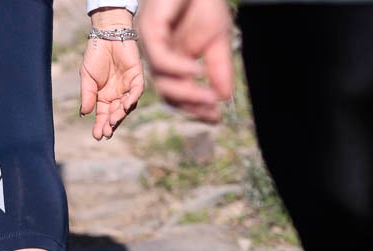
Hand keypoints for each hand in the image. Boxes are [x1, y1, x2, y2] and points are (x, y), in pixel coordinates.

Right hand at [80, 9, 145, 139]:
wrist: (106, 36)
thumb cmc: (95, 56)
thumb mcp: (87, 78)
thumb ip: (87, 95)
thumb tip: (84, 114)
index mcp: (104, 97)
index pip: (103, 115)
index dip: (100, 125)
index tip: (96, 135)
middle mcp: (117, 95)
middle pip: (115, 114)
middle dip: (110, 124)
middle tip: (106, 132)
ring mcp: (127, 87)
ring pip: (126, 106)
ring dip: (120, 115)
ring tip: (112, 122)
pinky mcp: (137, 77)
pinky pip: (136, 91)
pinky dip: (132, 99)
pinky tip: (125, 107)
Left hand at [139, 0, 233, 122]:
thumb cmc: (203, 4)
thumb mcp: (217, 40)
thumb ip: (218, 69)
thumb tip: (223, 98)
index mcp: (175, 62)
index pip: (180, 93)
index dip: (196, 108)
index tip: (215, 118)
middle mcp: (162, 58)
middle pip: (169, 93)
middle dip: (191, 106)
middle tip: (212, 113)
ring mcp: (153, 46)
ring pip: (163, 81)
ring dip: (187, 92)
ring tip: (209, 97)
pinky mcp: (150, 31)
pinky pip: (161, 59)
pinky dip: (179, 68)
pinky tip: (198, 71)